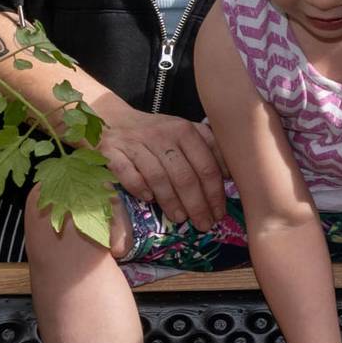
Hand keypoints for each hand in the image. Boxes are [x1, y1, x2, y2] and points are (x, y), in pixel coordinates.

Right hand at [94, 106, 227, 228]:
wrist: (113, 118)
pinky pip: (127, 173)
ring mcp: (135, 142)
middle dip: (197, 204)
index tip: (219, 213)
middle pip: (185, 176)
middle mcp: (162, 134)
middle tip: (203, 224)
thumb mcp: (185, 134)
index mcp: (185, 130)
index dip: (215, 193)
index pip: (206, 166)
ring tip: (180, 218)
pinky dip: (139, 187)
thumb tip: (230, 176)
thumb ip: (208, 151)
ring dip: (171, 202)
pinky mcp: (111, 151)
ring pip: (158, 177)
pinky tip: (148, 200)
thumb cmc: (156, 133)